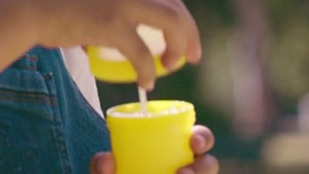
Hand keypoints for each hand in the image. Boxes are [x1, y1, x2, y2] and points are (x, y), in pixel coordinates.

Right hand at [9, 0, 201, 89]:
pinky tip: (145, 81)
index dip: (181, 18)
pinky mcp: (112, 23)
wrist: (28, 3)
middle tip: (192, 59)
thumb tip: (122, 29)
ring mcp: (123, 0)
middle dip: (190, 35)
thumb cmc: (51, 1)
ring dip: (177, 49)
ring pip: (171, 25)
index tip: (185, 39)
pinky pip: (142, 53)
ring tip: (171, 67)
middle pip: (176, 9)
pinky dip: (149, 70)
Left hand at [90, 125, 218, 173]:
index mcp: (174, 150)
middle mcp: (186, 169)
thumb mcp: (105, 172)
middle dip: (205, 165)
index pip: (198, 140)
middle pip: (208, 165)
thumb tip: (108, 159)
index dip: (202, 138)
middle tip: (185, 171)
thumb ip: (100, 166)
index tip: (194, 142)